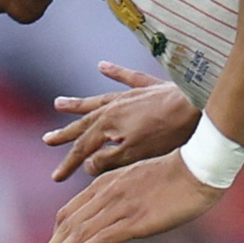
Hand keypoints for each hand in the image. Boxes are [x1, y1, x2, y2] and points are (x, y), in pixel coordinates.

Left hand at [29, 149, 222, 242]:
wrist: (199, 166)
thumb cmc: (176, 172)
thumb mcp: (139, 179)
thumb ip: (121, 191)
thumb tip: (112, 209)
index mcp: (107, 182)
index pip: (70, 211)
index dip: (56, 234)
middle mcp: (107, 194)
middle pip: (68, 224)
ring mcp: (121, 207)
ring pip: (79, 233)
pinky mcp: (136, 221)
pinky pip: (102, 237)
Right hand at [44, 61, 199, 180]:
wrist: (196, 107)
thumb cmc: (167, 134)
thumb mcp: (133, 154)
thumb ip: (107, 159)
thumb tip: (86, 164)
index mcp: (108, 125)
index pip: (82, 148)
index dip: (69, 163)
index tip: (56, 177)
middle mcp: (114, 107)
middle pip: (85, 122)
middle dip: (66, 134)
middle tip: (47, 139)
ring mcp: (131, 95)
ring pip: (99, 100)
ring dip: (79, 104)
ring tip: (59, 103)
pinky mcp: (150, 87)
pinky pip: (128, 78)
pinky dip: (115, 72)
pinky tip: (102, 65)